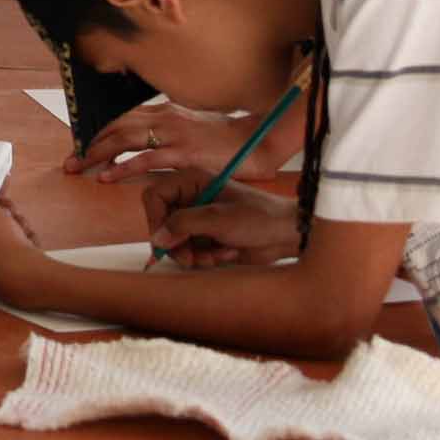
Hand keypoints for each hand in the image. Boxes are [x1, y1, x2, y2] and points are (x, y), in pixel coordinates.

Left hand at [64, 105, 281, 183]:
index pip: (122, 119)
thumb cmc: (225, 139)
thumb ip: (167, 130)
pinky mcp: (183, 152)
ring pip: (124, 140)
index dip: (99, 134)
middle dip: (89, 144)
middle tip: (70, 162)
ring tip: (78, 168)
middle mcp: (164, 118)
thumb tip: (147, 137)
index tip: (81, 148)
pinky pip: (146, 159)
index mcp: (164, 112)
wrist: (255, 141)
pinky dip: (123, 167)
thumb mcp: (191, 128)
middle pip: (116, 127)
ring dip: (97, 155)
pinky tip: (107, 176)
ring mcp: (173, 134)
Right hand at [138, 171, 301, 269]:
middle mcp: (191, 198)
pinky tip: (225, 254)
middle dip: (176, 244)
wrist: (286, 235)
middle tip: (189, 258)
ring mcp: (198, 219)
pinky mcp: (205, 237)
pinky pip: (189, 252)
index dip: (155, 219)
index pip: (154, 196)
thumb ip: (183, 225)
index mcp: (192, 181)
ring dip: (193, 254)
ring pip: (174, 242)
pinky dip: (203, 258)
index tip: (165, 239)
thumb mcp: (218, 219)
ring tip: (216, 255)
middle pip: (161, 223)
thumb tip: (157, 238)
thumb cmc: (258, 218)